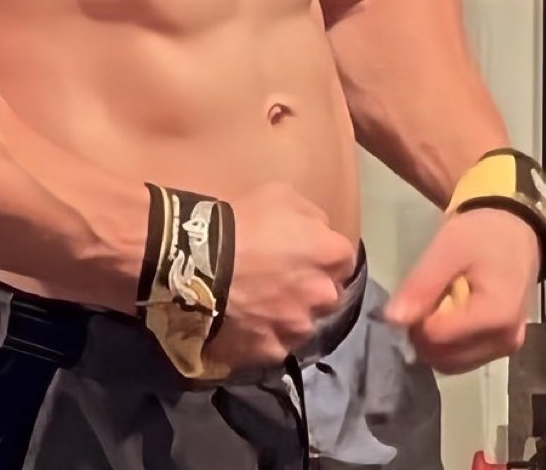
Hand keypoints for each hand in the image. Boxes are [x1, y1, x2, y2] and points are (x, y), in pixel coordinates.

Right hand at [208, 181, 356, 370]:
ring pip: (303, 324)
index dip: (326, 256)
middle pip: (328, 295)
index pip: (344, 259)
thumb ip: (311, 216)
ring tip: (264, 305)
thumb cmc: (244, 220)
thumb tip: (319, 231)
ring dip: (291, 315)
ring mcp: (297, 327)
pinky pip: (275, 344)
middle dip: (313, 289)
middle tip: (285, 280)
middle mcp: (322, 295)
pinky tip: (250, 323)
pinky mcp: (271, 350)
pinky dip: (266, 336)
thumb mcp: (281, 195)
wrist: (201, 261)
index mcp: (329, 254)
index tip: (308, 253)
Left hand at [383, 208, 539, 373]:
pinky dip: (449, 343)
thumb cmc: (482, 234)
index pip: (437, 338)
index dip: (414, 320)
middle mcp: (505, 340)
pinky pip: (467, 357)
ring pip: (454, 363)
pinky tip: (446, 313)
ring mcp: (507, 346)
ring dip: (434, 342)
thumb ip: (421, 286)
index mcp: (495, 316)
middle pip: (446, 358)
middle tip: (417, 301)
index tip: (411, 296)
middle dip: (422, 336)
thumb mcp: (447, 249)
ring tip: (432, 305)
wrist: (516, 229)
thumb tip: (391, 320)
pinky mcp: (504, 345)